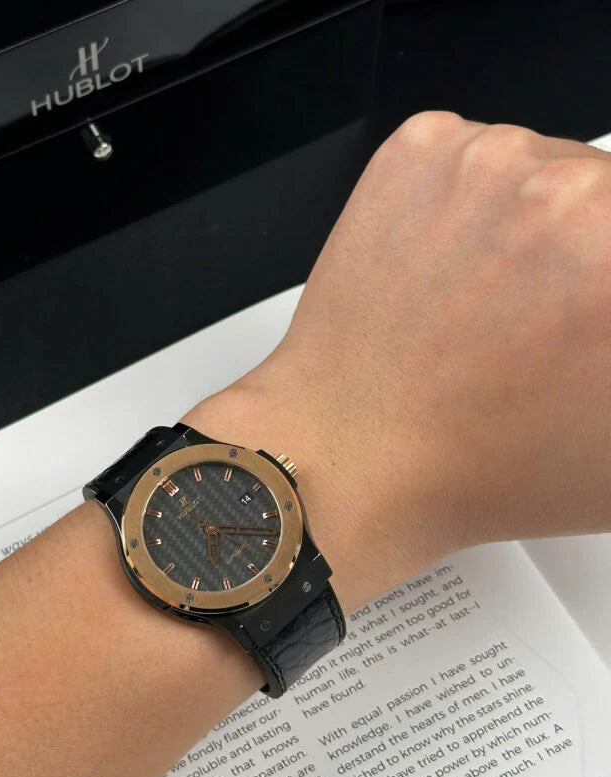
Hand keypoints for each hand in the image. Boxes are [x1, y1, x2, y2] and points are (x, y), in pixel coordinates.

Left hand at [186, 113, 610, 610]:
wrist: (347, 454)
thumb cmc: (473, 468)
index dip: (604, 295)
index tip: (588, 315)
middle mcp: (568, 192)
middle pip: (603, 200)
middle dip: (587, 258)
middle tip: (541, 323)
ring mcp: (486, 161)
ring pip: (541, 173)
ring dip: (526, 230)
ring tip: (480, 310)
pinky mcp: (420, 151)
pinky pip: (469, 160)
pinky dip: (462, 210)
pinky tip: (442, 279)